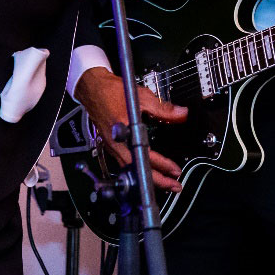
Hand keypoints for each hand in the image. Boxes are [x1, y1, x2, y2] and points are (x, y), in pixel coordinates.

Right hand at [74, 67, 186, 192]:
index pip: (145, 155)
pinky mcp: (112, 145)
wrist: (93, 89)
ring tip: (165, 182)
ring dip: (148, 176)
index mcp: (123, 132)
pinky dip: (139, 168)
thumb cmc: (111, 92)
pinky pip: (126, 163)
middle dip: (157, 181)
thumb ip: (163, 108)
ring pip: (131, 169)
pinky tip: (148, 169)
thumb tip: (180, 113)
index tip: (174, 170)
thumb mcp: (142, 97)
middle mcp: (116, 143)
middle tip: (174, 186)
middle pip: (136, 170)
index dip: (162, 165)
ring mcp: (112, 146)